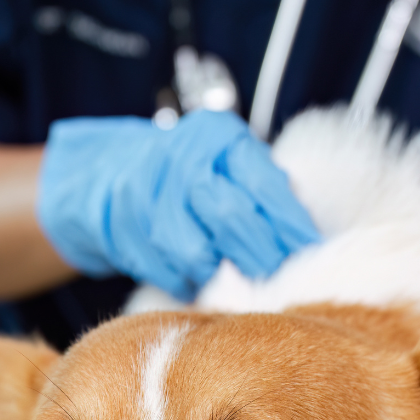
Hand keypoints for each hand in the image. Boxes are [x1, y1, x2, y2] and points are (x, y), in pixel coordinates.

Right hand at [37, 110, 319, 299]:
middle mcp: (182, 157)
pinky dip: (188, 283)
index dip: (290, 224)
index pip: (263, 184)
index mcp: (219, 136)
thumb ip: (266, 187)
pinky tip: (200, 281)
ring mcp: (146, 193)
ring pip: (194, 251)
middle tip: (281, 278)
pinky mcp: (121, 228)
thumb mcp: (229, 161)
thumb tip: (310, 237)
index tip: (312, 252)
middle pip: (229, 216)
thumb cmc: (191, 172)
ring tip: (239, 283)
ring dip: (221, 275)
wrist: (108, 173)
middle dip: (261, 254)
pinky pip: (165, 270)